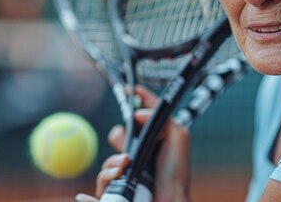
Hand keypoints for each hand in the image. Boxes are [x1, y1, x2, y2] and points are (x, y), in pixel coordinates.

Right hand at [80, 86, 191, 201]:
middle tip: (124, 137)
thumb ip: (162, 119)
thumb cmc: (176, 173)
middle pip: (122, 135)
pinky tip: (116, 175)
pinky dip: (107, 175)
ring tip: (125, 163)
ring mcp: (128, 171)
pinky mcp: (117, 186)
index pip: (144, 114)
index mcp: (155, 139)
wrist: (168, 198)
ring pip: (109, 158)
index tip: (129, 89)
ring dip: (115, 159)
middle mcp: (140, 153)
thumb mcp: (178, 138)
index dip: (137, 99)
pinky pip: (103, 177)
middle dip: (120, 135)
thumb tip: (139, 112)